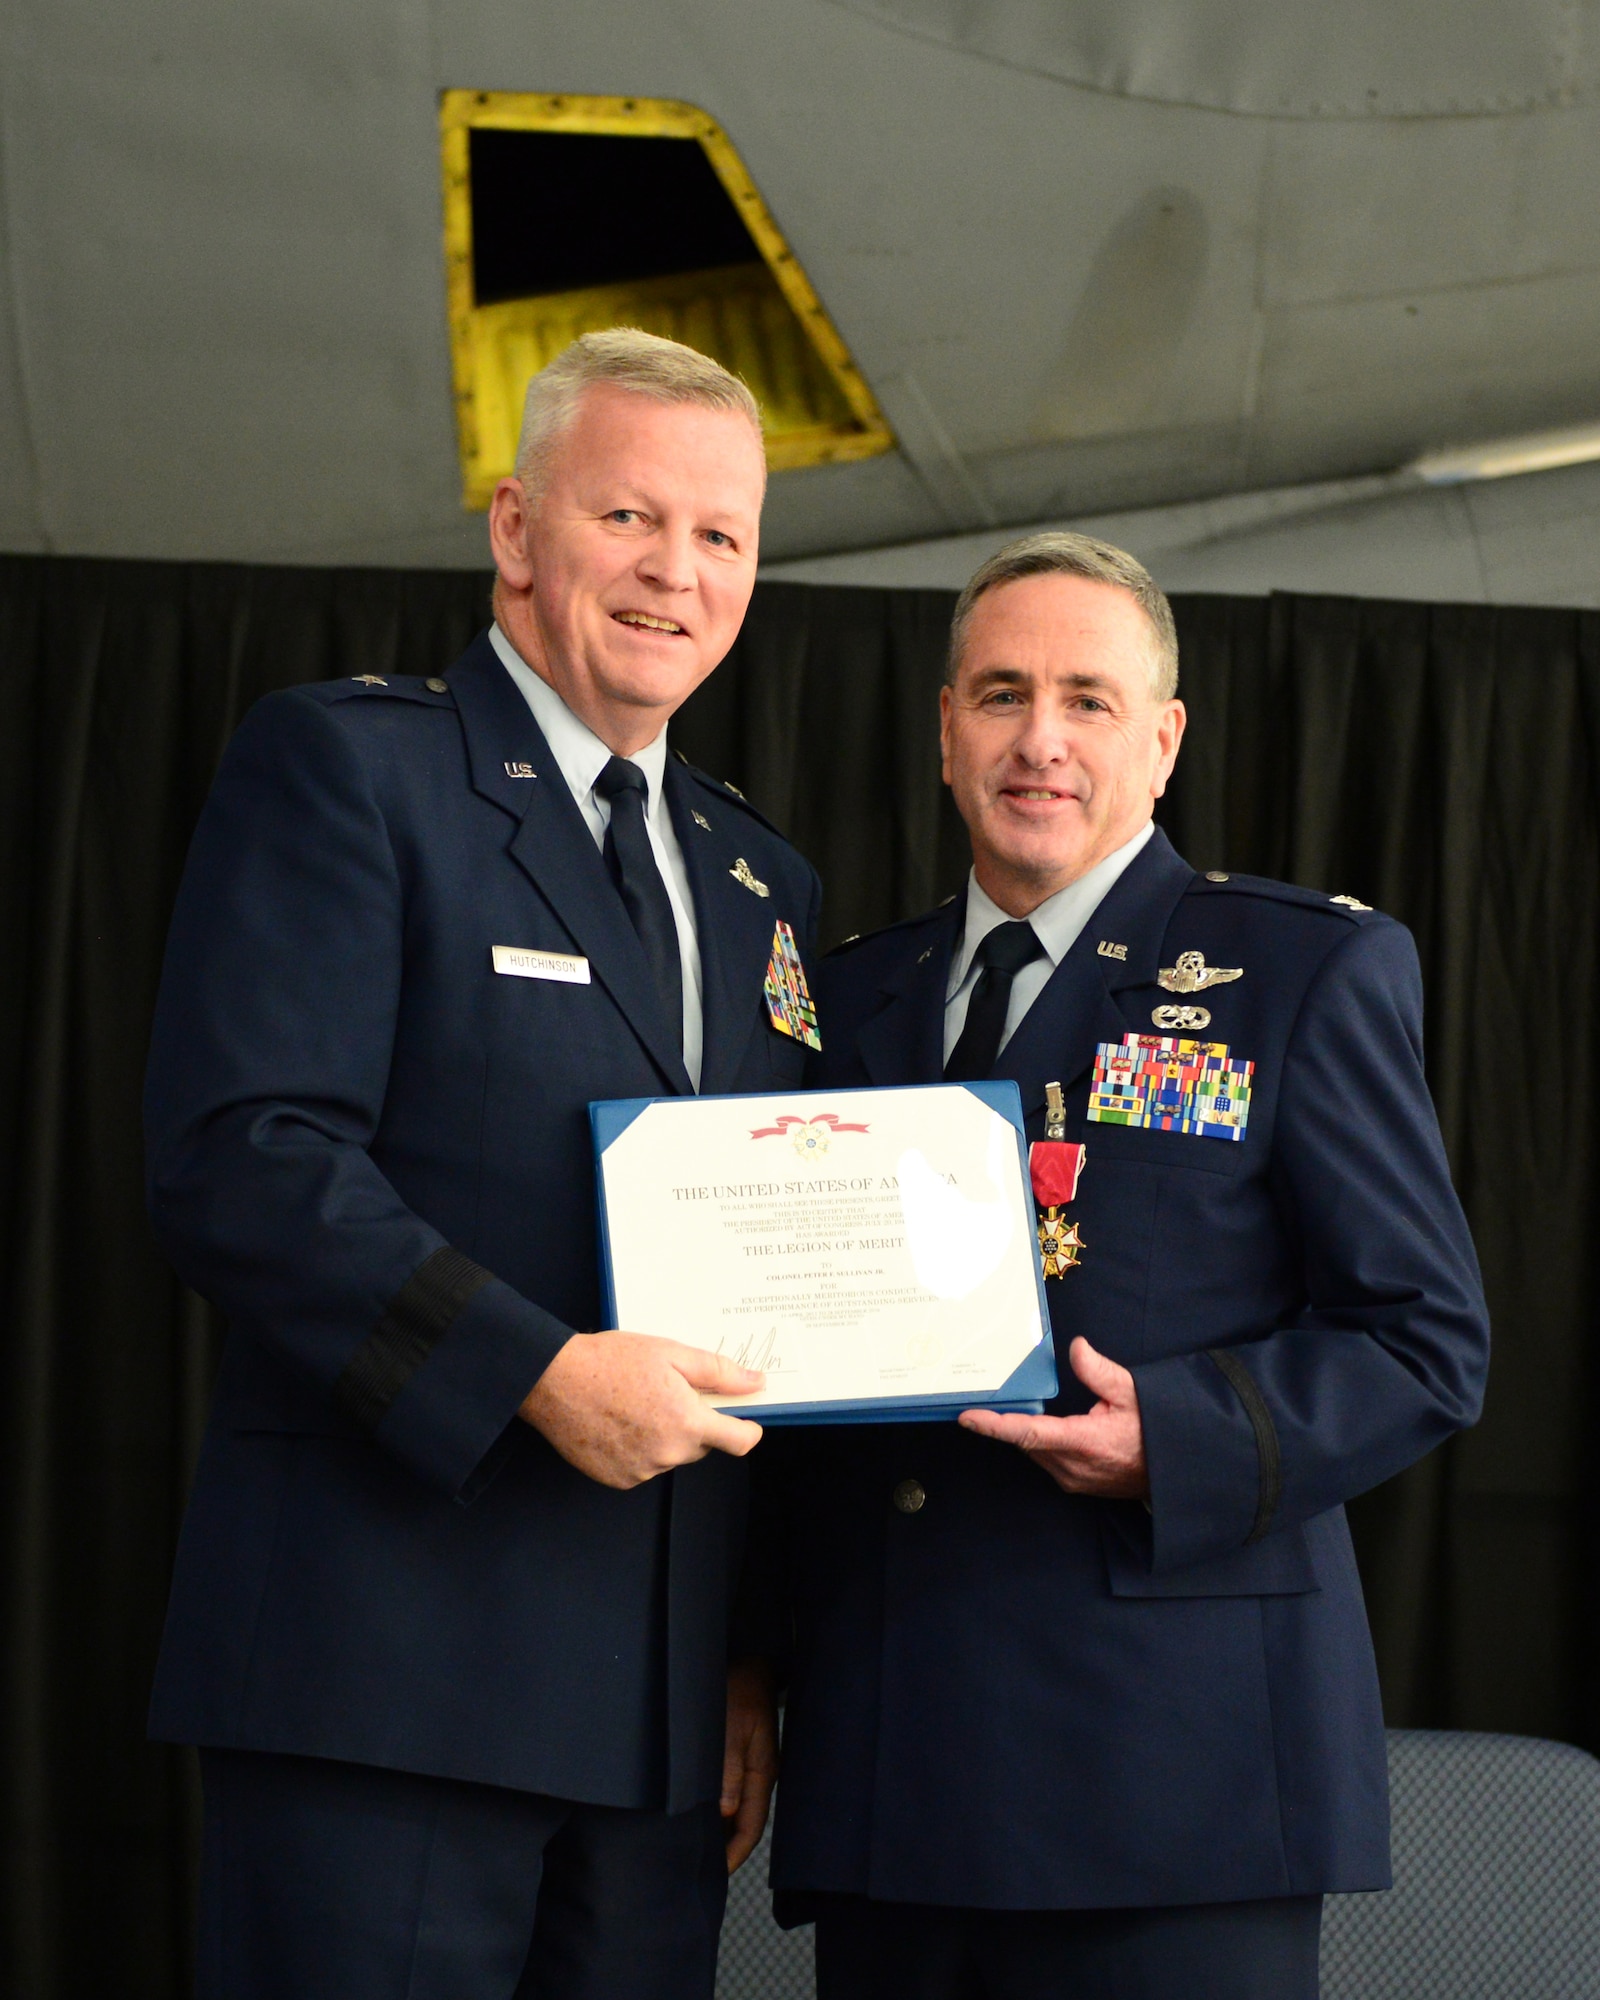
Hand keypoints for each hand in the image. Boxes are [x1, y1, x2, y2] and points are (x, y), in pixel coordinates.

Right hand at [519, 1331, 763, 1488]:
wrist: (553, 1381)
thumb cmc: (609, 1361)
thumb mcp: (671, 1353)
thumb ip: (719, 1372)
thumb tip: (756, 1383)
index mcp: (687, 1423)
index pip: (739, 1441)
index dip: (749, 1429)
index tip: (747, 1420)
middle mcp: (668, 1454)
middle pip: (702, 1445)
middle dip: (695, 1422)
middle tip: (668, 1393)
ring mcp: (642, 1471)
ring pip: (672, 1455)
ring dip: (666, 1435)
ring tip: (636, 1405)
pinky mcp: (619, 1479)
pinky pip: (645, 1466)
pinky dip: (641, 1449)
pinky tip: (620, 1424)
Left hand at [722, 1659, 778, 1873]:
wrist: (751, 1664)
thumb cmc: (739, 1690)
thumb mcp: (730, 1727)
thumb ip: (729, 1769)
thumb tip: (726, 1811)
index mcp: (763, 1773)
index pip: (752, 1826)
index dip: (735, 1853)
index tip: (717, 1874)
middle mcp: (761, 1776)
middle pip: (747, 1824)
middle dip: (729, 1850)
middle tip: (703, 1871)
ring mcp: (755, 1768)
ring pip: (740, 1812)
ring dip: (725, 1832)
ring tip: (701, 1852)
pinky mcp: (745, 1759)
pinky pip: (736, 1795)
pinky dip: (723, 1812)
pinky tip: (707, 1818)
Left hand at [959, 1336, 1147, 1498]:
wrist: (1174, 1472)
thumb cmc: (1157, 1431)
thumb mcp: (1132, 1392)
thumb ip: (1098, 1370)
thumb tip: (1076, 1348)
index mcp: (1083, 1443)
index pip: (1028, 1434)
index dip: (994, 1426)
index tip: (968, 1417)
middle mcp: (1072, 1467)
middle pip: (1026, 1442)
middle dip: (1007, 1422)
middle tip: (988, 1399)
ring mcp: (1073, 1479)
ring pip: (1035, 1452)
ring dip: (1026, 1432)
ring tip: (1016, 1407)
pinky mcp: (1076, 1484)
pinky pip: (1047, 1460)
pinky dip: (1040, 1443)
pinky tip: (1043, 1426)